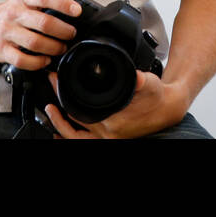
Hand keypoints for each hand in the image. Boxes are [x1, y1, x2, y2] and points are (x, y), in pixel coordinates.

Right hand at [0, 0, 86, 68]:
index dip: (62, 3)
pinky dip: (37, 62)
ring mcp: (7, 32)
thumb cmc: (12, 11)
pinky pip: (21, 59)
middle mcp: (15, 13)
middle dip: (62, 31)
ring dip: (53, 47)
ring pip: (34, 42)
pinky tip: (45, 60)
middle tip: (71, 34)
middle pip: (43, 22)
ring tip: (61, 48)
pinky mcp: (2, 49)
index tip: (77, 11)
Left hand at [42, 69, 187, 138]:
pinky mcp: (109, 136)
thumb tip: (136, 77)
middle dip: (57, 113)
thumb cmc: (156, 95)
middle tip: (48, 99)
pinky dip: (71, 134)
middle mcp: (109, 133)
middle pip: (74, 128)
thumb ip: (140, 80)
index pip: (80, 112)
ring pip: (76, 138)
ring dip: (61, 127)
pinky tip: (62, 127)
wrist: (167, 108)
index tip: (56, 82)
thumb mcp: (149, 83)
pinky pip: (84, 140)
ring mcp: (108, 137)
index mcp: (114, 121)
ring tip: (50, 113)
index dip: (64, 97)